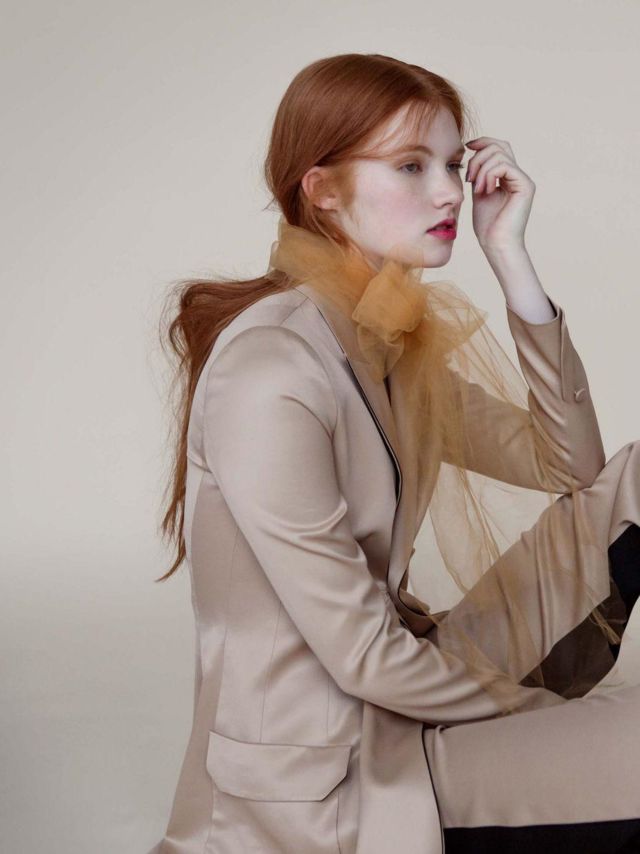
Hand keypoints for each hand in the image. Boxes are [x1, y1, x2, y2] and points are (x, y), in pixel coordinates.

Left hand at [465, 137, 535, 253]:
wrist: (496, 244)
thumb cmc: (487, 226)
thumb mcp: (478, 193)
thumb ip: (479, 175)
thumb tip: (473, 154)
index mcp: (508, 177)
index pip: (499, 148)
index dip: (483, 142)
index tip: (466, 146)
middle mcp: (518, 176)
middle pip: (500, 146)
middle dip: (478, 157)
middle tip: (469, 177)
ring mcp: (523, 180)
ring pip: (500, 154)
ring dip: (481, 169)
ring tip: (476, 188)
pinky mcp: (525, 186)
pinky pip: (505, 166)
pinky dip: (489, 175)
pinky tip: (485, 190)